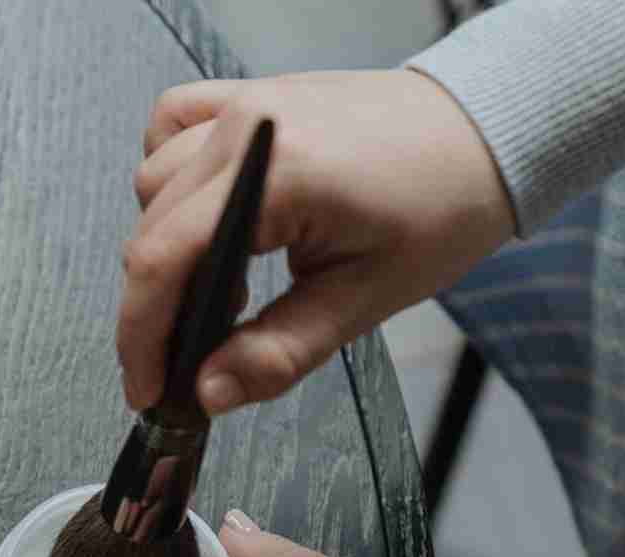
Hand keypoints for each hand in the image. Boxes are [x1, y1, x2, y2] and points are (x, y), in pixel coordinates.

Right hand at [120, 70, 513, 414]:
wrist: (485, 136)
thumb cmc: (443, 207)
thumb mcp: (365, 298)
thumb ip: (278, 352)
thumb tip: (208, 394)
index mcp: (282, 174)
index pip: (164, 259)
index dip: (139, 334)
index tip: (146, 386)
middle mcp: (250, 128)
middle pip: (149, 229)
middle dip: (154, 306)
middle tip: (191, 355)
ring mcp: (245, 103)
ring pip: (152, 183)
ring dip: (166, 243)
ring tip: (222, 284)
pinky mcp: (249, 95)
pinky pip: (170, 124)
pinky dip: (169, 174)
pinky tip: (204, 212)